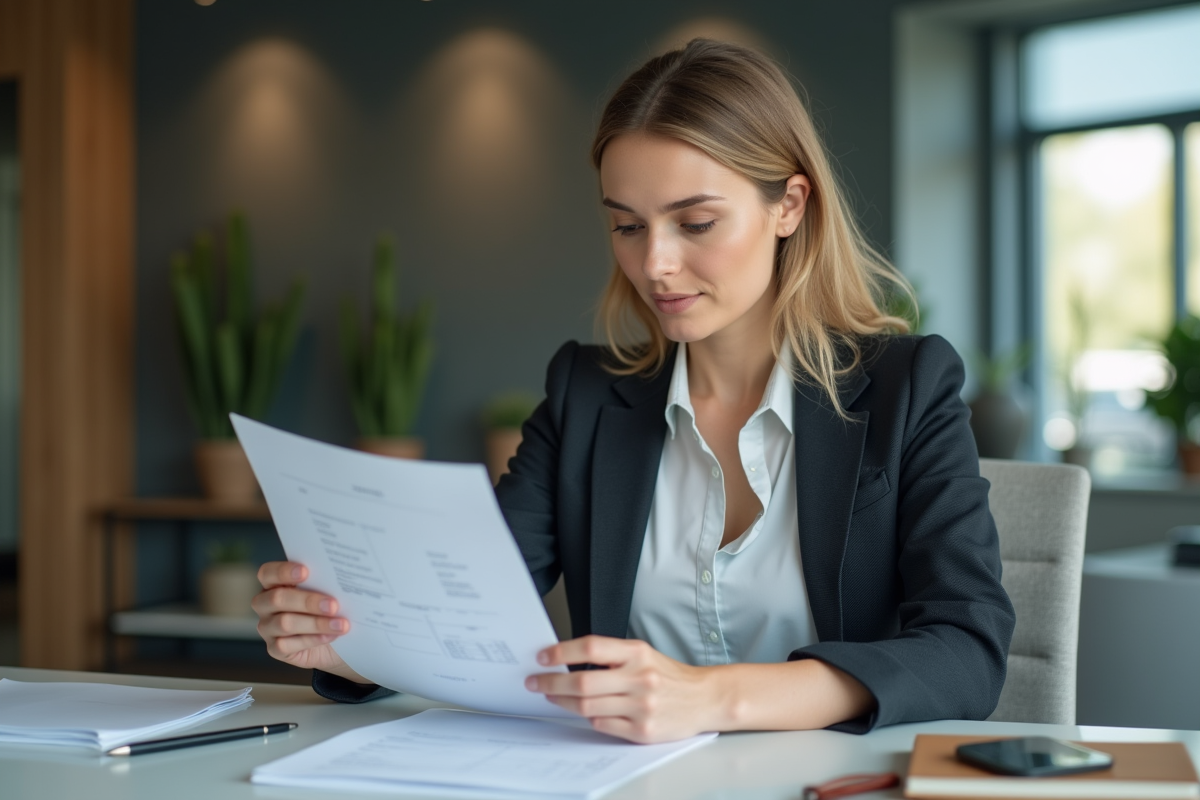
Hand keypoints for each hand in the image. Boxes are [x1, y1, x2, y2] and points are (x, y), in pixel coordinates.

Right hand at [251, 561, 367, 682]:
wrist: (334, 642)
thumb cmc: (328, 609)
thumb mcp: (326, 592)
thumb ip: (325, 582)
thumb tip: (342, 576)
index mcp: (274, 583)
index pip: (268, 573)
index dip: (283, 571)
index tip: (306, 571)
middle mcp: (265, 604)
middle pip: (277, 599)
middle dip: (308, 601)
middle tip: (334, 605)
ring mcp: (267, 627)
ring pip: (285, 623)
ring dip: (317, 623)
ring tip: (341, 624)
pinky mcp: (274, 649)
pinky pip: (287, 645)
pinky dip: (313, 640)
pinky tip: (331, 636)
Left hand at [524, 636, 718, 743]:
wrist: (704, 699)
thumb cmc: (669, 676)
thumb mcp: (643, 654)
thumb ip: (611, 656)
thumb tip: (567, 659)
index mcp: (637, 653)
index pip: (591, 648)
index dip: (562, 652)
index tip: (543, 657)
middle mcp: (640, 678)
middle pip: (583, 681)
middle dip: (552, 682)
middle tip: (535, 682)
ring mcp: (641, 707)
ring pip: (587, 706)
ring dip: (563, 701)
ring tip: (553, 696)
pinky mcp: (642, 731)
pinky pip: (602, 725)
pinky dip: (589, 718)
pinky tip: (585, 712)